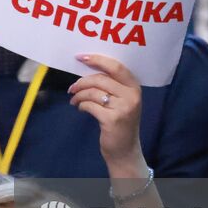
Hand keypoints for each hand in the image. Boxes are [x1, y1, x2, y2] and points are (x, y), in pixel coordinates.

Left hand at [68, 54, 145, 176]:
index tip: (81, 57)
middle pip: (100, 79)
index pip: (116, 67)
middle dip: (82, 82)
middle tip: (72, 88)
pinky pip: (90, 106)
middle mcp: (132, 96)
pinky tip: (81, 109)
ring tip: (74, 100)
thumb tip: (88, 69)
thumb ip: (112, 85)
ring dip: (79, 95)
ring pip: (93, 92)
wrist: (125, 150)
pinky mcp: (112, 120)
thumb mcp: (123, 101)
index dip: (97, 60)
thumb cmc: (121, 122)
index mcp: (135, 87)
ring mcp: (123, 108)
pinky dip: (81, 106)